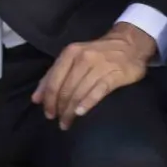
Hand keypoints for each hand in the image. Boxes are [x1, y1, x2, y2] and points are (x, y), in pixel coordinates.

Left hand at [33, 23, 155, 128]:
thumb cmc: (98, 54)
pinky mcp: (115, 74)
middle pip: (65, 88)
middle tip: (59, 122)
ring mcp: (99, 66)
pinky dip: (87, 103)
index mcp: (70, 53)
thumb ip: (54, 75)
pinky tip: (81, 113)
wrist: (130, 44)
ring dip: (70, 111)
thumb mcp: (74, 58)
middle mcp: (83, 58)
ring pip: (79, 92)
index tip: (48, 114)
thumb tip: (36, 98)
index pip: (54, 80)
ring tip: (68, 123)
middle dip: (60, 108)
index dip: (49, 100)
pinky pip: (97, 91)